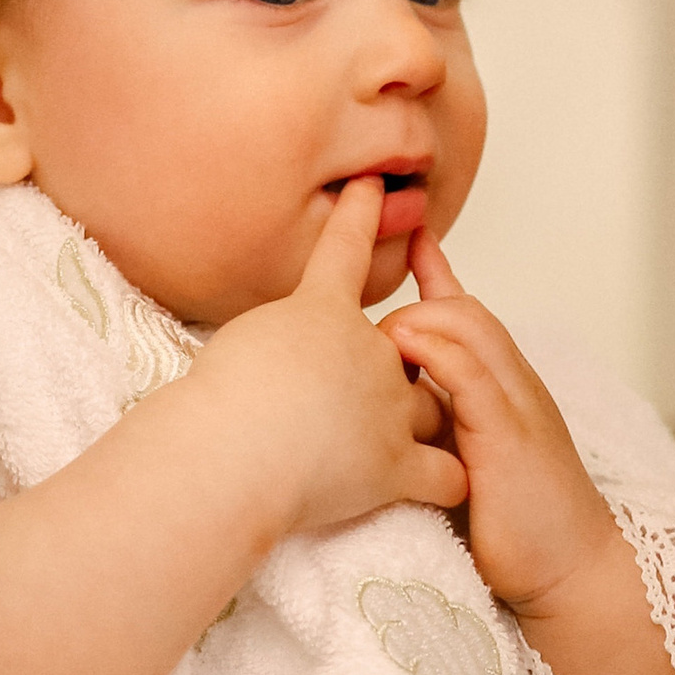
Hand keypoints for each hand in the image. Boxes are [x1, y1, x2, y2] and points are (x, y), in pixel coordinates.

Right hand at [186, 173, 468, 538]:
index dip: (361, 216)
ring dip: (426, 421)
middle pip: (404, 349)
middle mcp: (370, 352)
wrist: (233, 449)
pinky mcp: (395, 466)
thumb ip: (274, 335)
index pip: (344, 252)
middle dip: (392, 367)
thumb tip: (280, 354)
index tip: (375, 185)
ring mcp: (388, 409)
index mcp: (322, 312)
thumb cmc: (218, 396)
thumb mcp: (236, 339)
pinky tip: (457, 489)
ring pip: (433, 407)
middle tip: (340, 399)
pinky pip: (444, 474)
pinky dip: (451, 481)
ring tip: (395, 443)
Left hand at [382, 230, 619, 619]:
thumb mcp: (469, 463)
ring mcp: (516, 407)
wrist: (568, 574)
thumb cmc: (513, 527)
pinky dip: (437, 355)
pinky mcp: (510, 437)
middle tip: (370, 320)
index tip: (408, 240)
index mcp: (504, 390)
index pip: (470, 316)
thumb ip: (439, 429)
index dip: (437, 275)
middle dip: (418, 290)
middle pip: (465, 309)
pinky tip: (404, 356)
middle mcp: (514, 386)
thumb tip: (386, 412)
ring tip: (381, 338)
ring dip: (419, 320)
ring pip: (469, 328)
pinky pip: (471, 375)